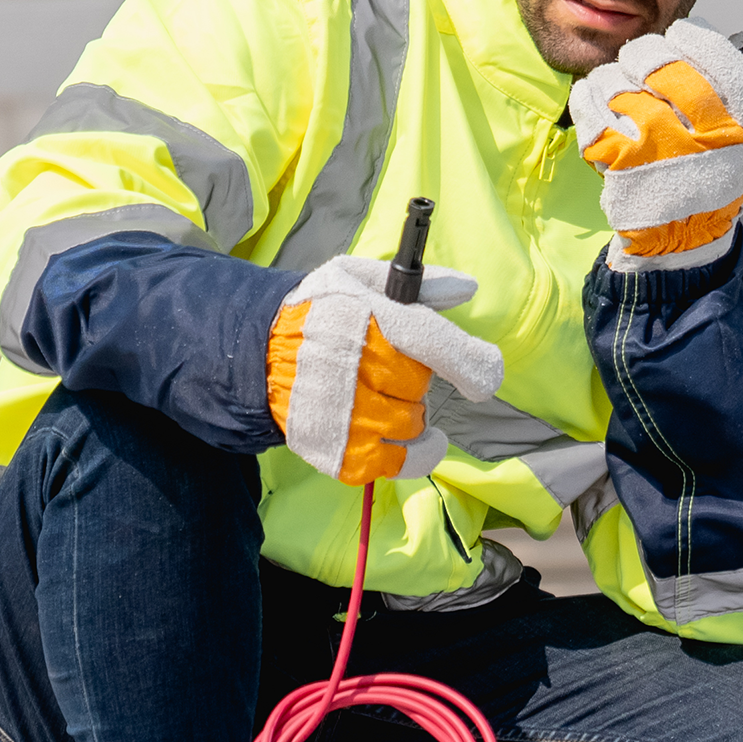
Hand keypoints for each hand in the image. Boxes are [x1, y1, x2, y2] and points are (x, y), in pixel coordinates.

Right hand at [267, 254, 502, 484]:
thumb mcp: (356, 279)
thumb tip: (468, 288)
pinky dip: (417, 454)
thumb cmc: (315, 314)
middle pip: (422, 386)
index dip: (472, 363)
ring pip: (414, 423)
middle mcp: (361, 370)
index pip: (435, 345)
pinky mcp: (344, 452)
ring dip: (409, 413)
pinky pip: (402, 462)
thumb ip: (419, 285)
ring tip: (381, 397)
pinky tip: (417, 441)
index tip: (486, 374)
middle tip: (386, 369)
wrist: (256, 356)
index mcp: (369, 321)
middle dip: (414, 378)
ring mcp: (352, 416)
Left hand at [566, 23, 742, 268]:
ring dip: (610, 78)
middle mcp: (702, 135)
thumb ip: (728, 93)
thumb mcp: (736, 140)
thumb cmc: (708, 180)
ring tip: (614, 91)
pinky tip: (591, 100)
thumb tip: (729, 36)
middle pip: (661, 63)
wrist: (682, 242)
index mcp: (739, 125)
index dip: (694, 37)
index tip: (678, 33)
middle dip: (641, 54)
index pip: (721, 58)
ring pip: (618, 81)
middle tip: (636, 61)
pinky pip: (590, 107)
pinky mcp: (619, 163)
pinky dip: (585, 97)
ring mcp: (657, 148)